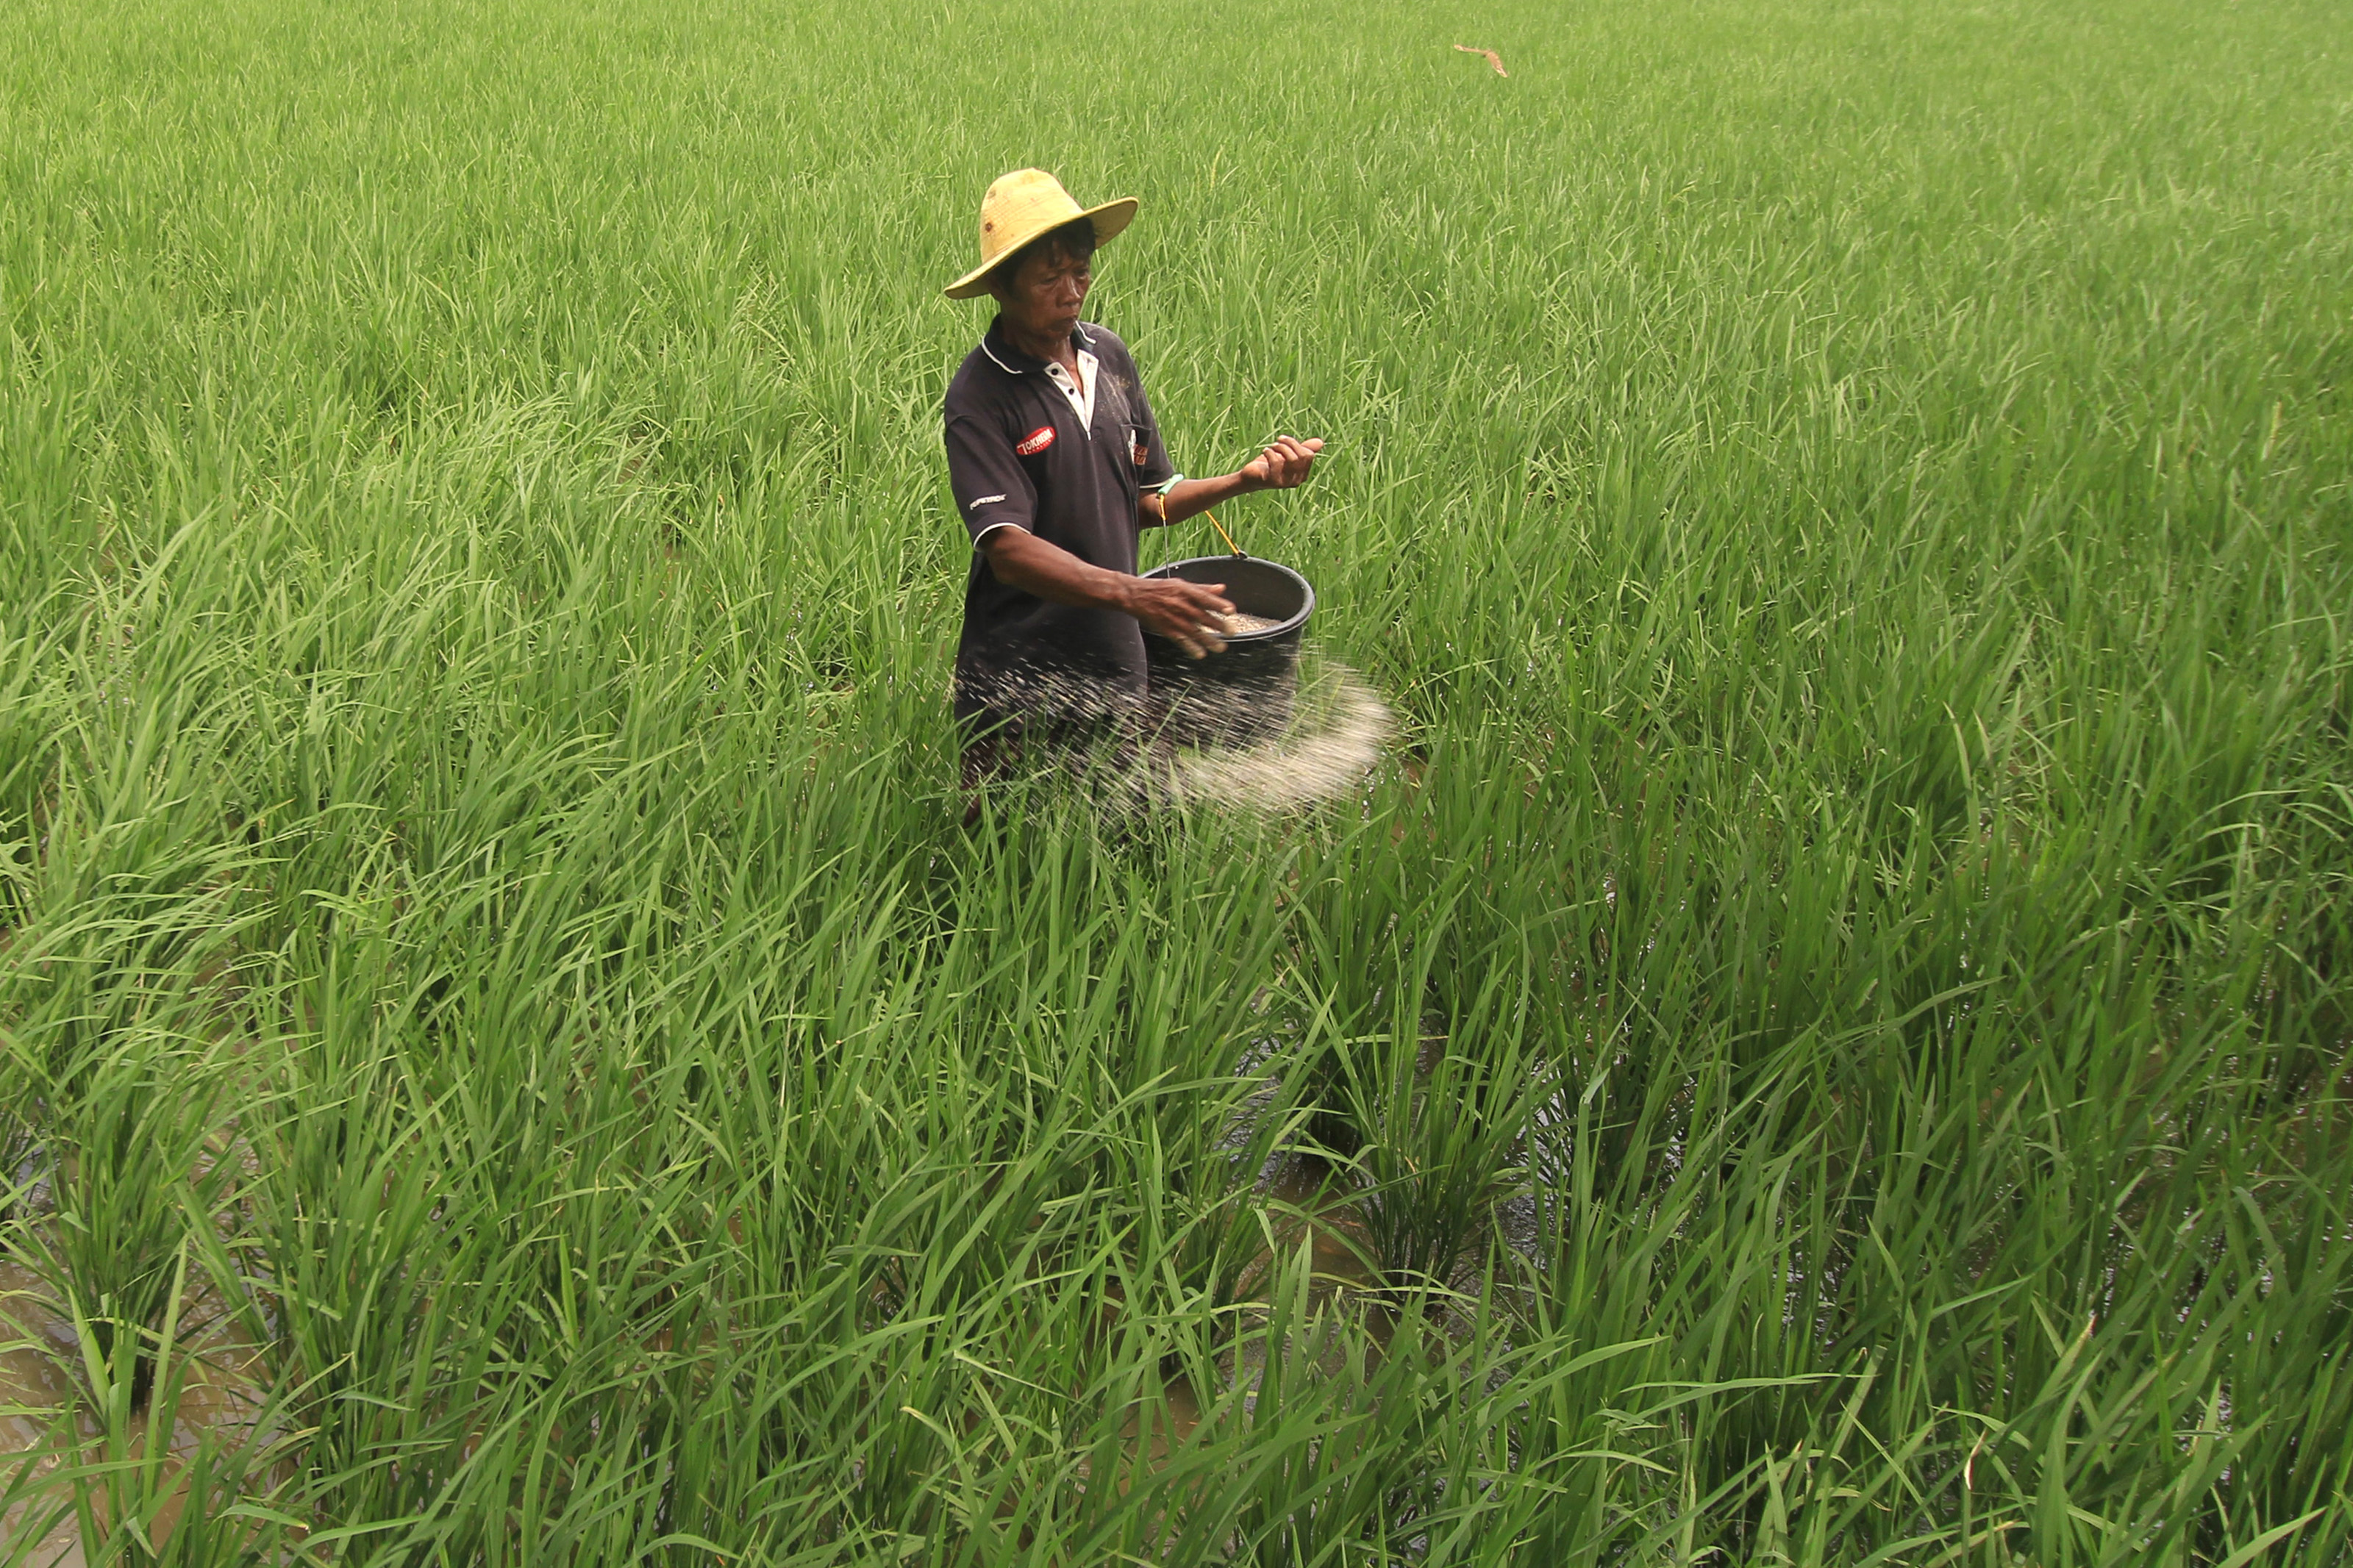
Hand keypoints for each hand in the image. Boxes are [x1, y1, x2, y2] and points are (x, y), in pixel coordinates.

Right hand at [1121, 576, 1235, 659]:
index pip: (1206, 598)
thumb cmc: (1159, 588)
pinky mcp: (1167, 629)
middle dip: (1219, 626)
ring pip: (1195, 631)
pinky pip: (1181, 640)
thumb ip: (1202, 588)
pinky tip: (1200, 654)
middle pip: (1203, 617)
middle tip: (1231, 632)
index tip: (1231, 610)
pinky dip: (1191, 648)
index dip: (1219, 605)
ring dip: (1209, 641)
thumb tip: (1221, 588)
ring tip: (1221, 648)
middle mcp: (1181, 605)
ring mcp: (1174, 618)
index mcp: (1186, 591)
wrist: (1135, 596)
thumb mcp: (1181, 584)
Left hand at [1239, 436, 1322, 491]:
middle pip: (1302, 456)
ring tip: (1271, 447)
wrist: (1251, 477)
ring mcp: (1285, 482)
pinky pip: (1276, 463)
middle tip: (1278, 441)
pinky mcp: (1273, 481)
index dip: (1296, 444)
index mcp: (1302, 474)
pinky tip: (1265, 451)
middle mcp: (1296, 480)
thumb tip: (1321, 442)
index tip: (1284, 441)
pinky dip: (1270, 453)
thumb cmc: (1269, 465)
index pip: (1308, 455)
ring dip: (1280, 448)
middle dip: (1290, 443)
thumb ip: (1303, 449)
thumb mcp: (1287, 455)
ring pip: (1292, 459)